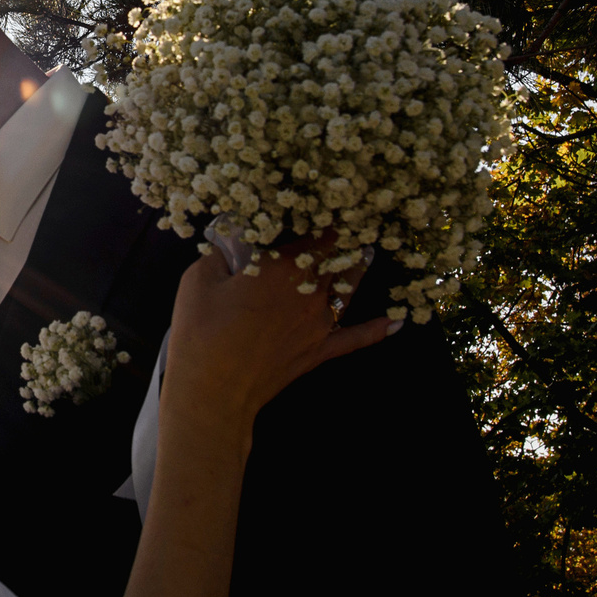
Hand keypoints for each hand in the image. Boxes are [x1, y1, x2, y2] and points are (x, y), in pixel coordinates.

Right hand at [162, 238, 391, 429]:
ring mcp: (320, 324)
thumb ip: (222, 254)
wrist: (213, 391)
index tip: (332, 205)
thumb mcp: (199, 280)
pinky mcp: (319, 351)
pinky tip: (397, 323)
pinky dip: (378, 330)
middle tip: (354, 224)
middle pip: (337, 259)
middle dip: (345, 241)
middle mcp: (310, 292)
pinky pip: (355, 338)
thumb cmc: (201, 332)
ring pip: (349, 289)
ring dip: (359, 269)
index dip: (327, 219)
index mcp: (282, 268)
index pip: (317, 235)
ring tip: (368, 253)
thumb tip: (232, 245)